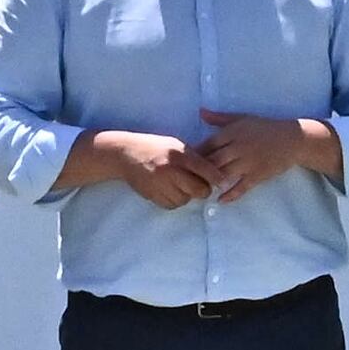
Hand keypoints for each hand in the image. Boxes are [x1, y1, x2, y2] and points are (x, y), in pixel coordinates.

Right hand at [85, 129, 215, 209]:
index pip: (204, 169)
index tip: (223, 182)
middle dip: (203, 189)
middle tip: (200, 185)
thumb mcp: (175, 144)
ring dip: (187, 195)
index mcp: (178, 154)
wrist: (125, 154)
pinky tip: (170, 190)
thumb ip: (193, 157)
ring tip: (180, 185)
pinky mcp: (152, 195)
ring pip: (185, 199)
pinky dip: (175, 200)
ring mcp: (160, 184)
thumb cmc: (154, 147)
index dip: (217, 177)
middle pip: (198, 189)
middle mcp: (170, 170)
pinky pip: (172, 205)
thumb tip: (214, 172)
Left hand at [193, 112, 342, 198]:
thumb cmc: (265, 128)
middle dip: (200, 171)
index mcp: (233, 133)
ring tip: (201, 190)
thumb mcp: (242, 118)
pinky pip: (241, 187)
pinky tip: (220, 200)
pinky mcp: (258, 175)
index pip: (208, 144)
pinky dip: (230, 195)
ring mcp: (249, 162)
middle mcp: (239, 147)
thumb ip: (220, 118)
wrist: (292, 139)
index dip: (195, 154)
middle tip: (188, 179)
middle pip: (213, 161)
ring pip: (224, 174)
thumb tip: (200, 112)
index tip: (186, 161)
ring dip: (211, 183)